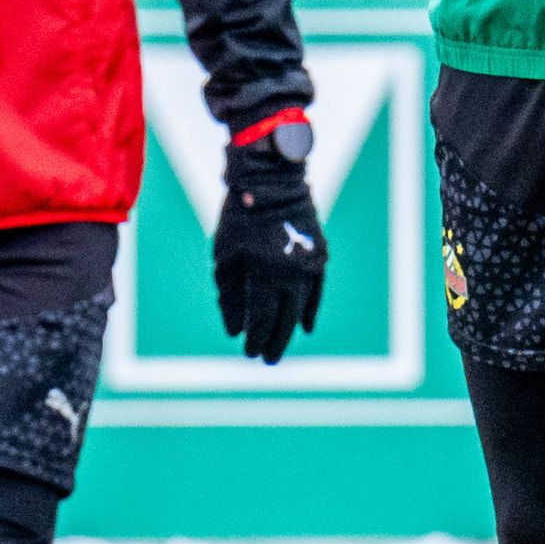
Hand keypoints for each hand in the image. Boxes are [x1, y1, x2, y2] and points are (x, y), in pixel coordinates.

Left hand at [214, 125, 326, 364]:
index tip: (249, 353)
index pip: (262, 318)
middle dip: (275, 341)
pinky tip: (305, 326)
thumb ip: (229, 296)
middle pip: (285, 319)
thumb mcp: (225, 258)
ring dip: (290, 328)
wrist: (272, 183)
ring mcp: (309, 265)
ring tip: (281, 344)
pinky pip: (316, 290)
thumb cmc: (239, 219)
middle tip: (268, 360)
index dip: (256, 339)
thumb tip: (235, 330)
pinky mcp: (319, 257)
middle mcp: (292, 273)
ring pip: (301, 307)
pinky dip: (310, 309)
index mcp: (265, 273)